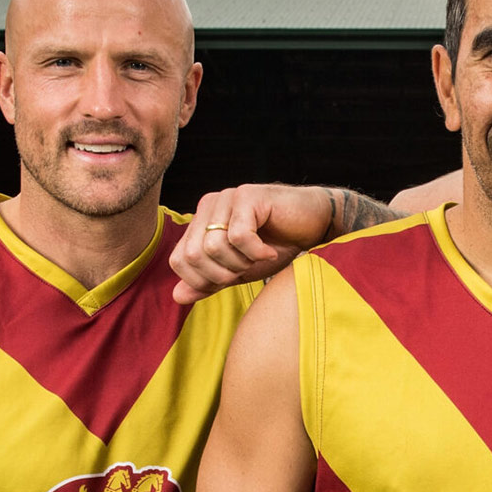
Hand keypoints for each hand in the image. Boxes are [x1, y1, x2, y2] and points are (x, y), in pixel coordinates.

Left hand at [169, 184, 336, 301]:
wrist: (315, 224)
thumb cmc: (278, 245)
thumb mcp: (239, 271)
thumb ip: (209, 282)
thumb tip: (176, 296)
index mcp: (201, 222)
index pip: (178, 260)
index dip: (202, 280)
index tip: (232, 278)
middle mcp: (208, 206)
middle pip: (193, 255)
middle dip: (222, 274)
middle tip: (248, 269)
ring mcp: (226, 198)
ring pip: (213, 246)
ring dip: (241, 262)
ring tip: (260, 256)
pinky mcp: (247, 196)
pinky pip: (238, 236)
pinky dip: (256, 252)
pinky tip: (271, 250)